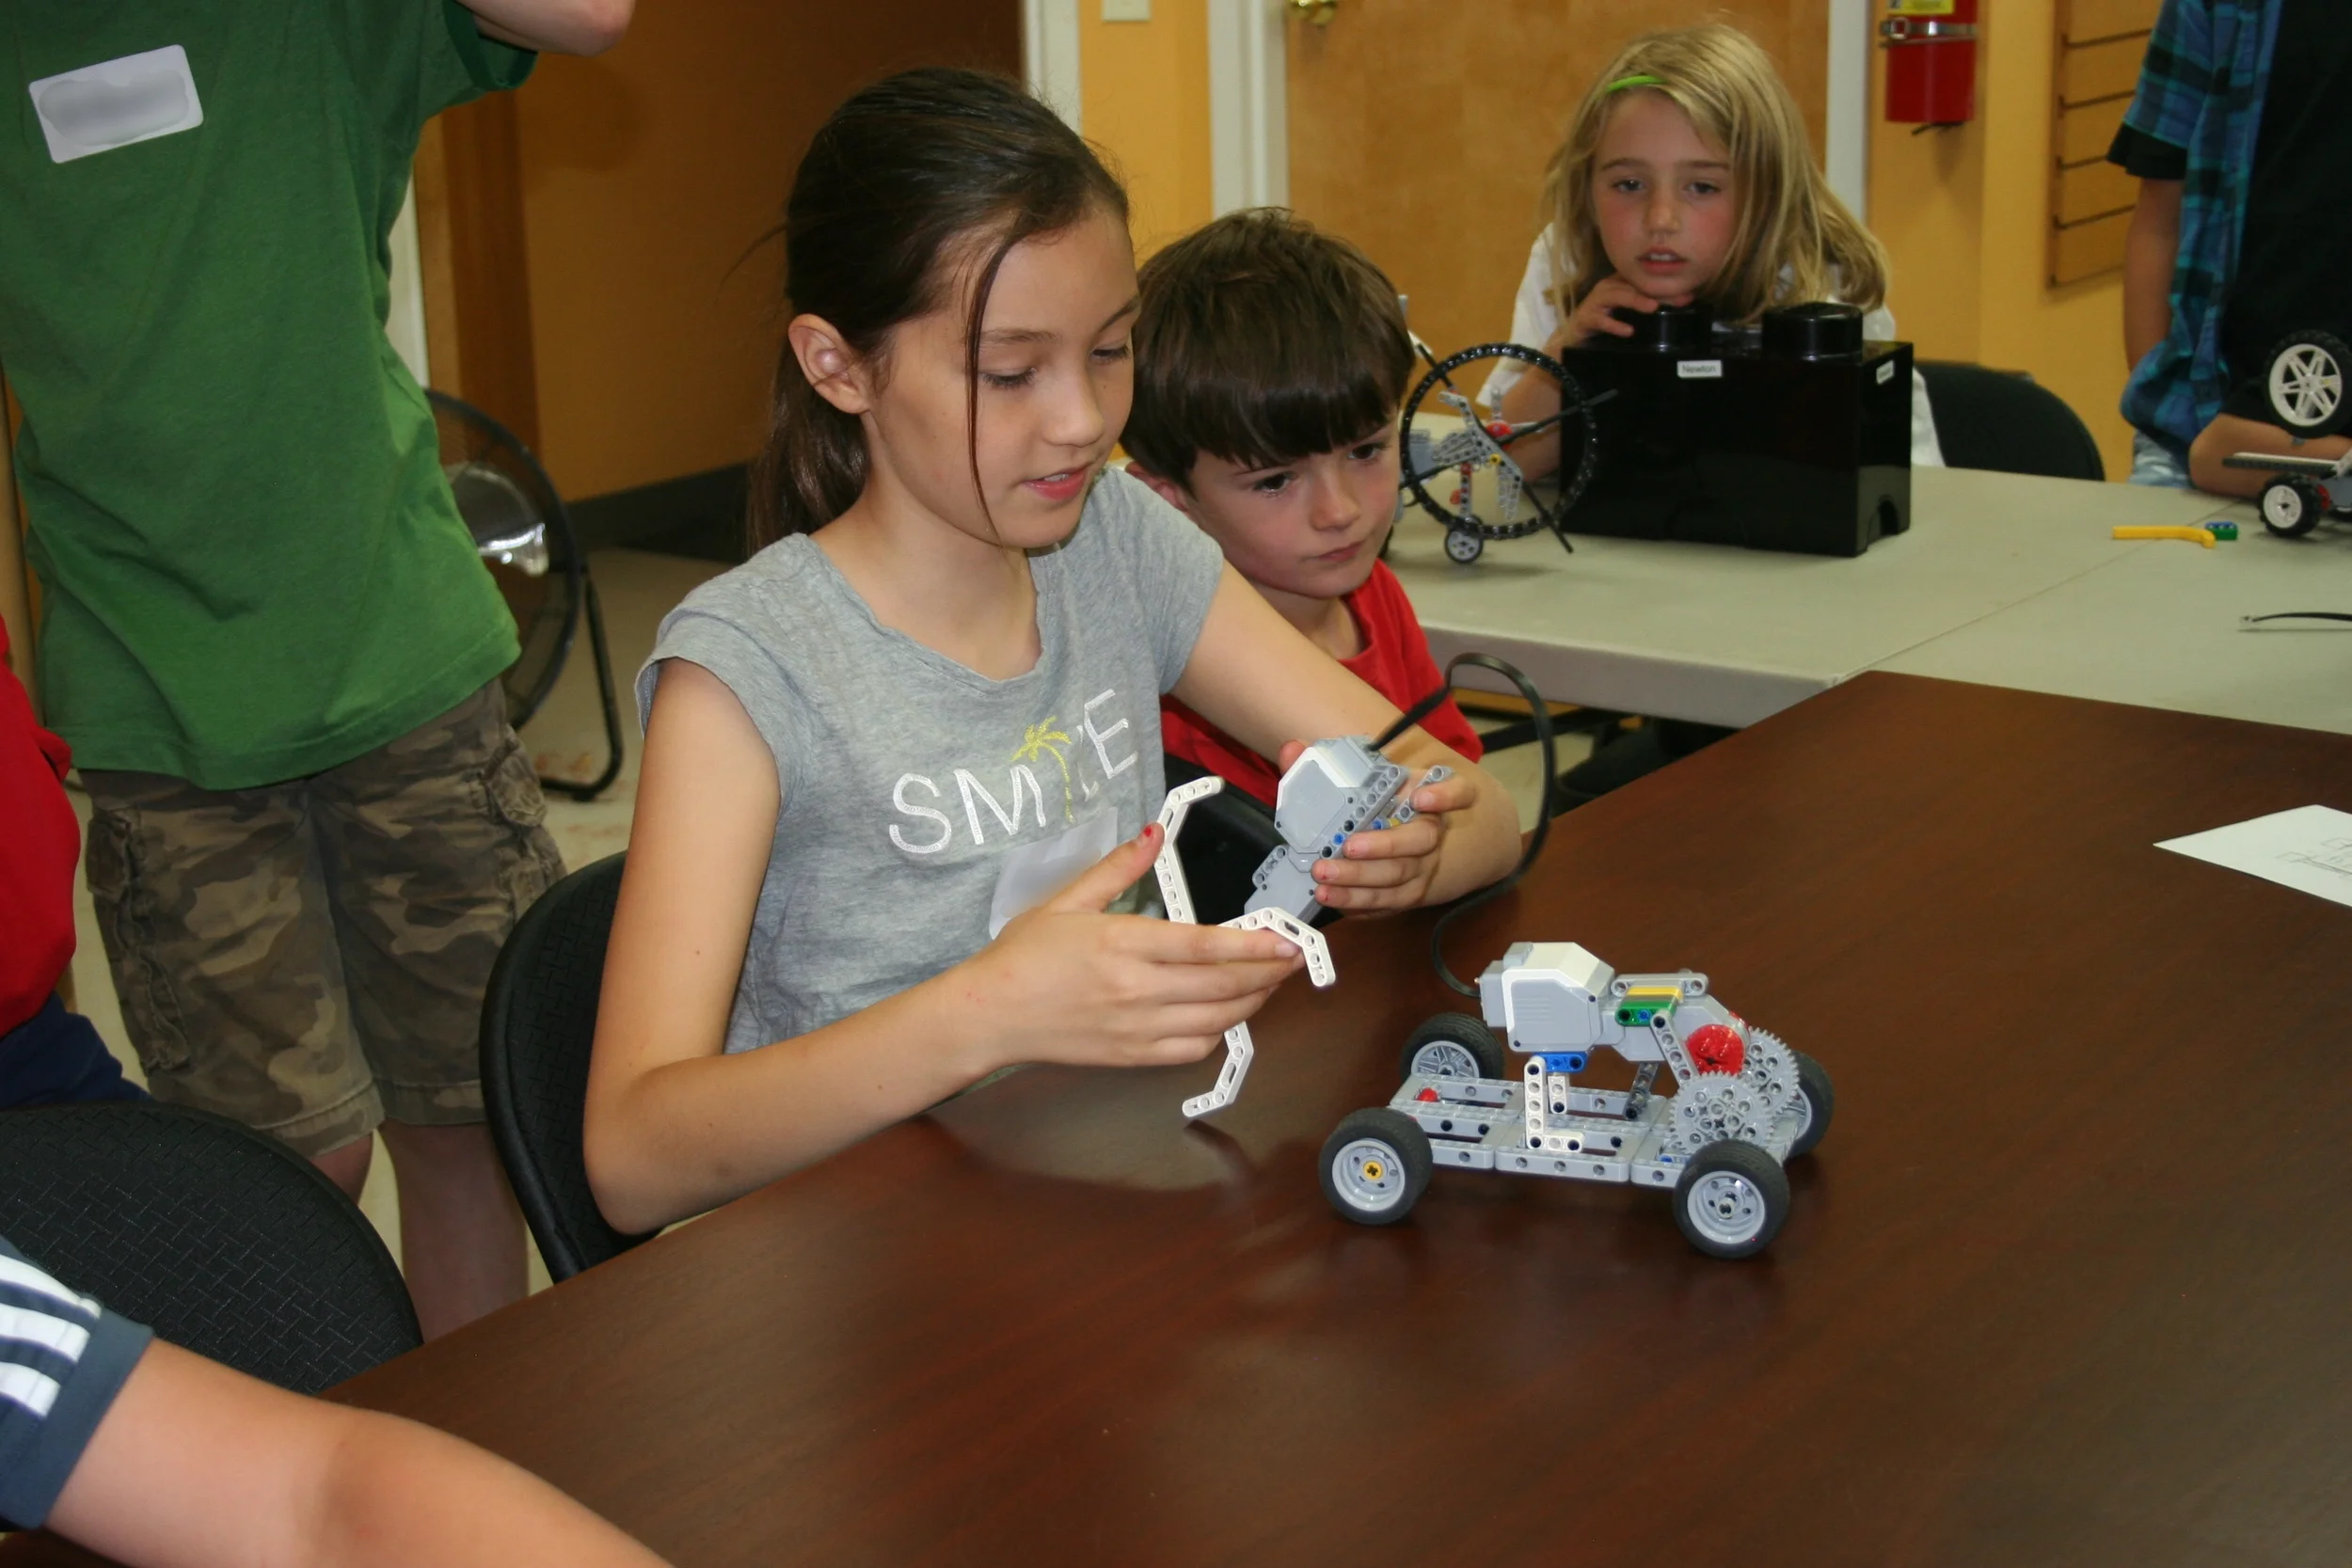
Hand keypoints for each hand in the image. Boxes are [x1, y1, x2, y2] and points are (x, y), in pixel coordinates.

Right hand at [960, 823, 1304, 1070]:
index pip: (1204, 947)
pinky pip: (1193, 1048)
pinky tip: (1227, 1012)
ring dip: (1253, 1000)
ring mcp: (1137, 1028)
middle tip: (1295, 956)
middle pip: (1223, 985)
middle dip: (1269, 971)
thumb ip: (1117, 869)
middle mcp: (1137, 989)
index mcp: (1123, 944)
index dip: (1254, 945)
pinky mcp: (1133, 1056)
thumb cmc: (1023, 956)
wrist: (989, 1015)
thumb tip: (1153, 834)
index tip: (1287, 939)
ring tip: (1271, 980)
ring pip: (1217, 1019)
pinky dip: (1220, 1031)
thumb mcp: (1067, 901)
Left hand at [1278, 743, 1472, 912]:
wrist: (1406, 845)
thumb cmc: (1381, 806)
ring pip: (1399, 879)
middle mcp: (1431, 834)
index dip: (1446, 796)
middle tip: (1346, 847)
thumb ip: (1326, 765)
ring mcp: (1423, 869)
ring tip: (1324, 880)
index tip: (1421, 798)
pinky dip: (1359, 904)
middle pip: (1420, 842)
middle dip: (1382, 847)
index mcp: (1427, 798)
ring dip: (1360, 882)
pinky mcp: (1407, 896)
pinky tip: (1333, 899)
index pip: (1459, 792)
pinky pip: (1387, 905)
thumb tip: (1292, 749)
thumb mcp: (1365, 780)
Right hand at [1564, 275, 1684, 343]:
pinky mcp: (1586, 318)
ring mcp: (1595, 302)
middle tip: (1678, 300)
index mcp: (1619, 283)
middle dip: (1656, 292)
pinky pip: (1601, 320)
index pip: (1644, 280)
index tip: (1687, 295)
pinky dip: (1614, 325)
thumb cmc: (1603, 322)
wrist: (1573, 337)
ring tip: (1653, 307)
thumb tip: (1679, 305)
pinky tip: (1628, 331)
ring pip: (1617, 296)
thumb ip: (1647, 306)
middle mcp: (1607, 287)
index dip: (1665, 286)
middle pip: (1633, 285)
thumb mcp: (1627, 311)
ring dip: (1635, 301)